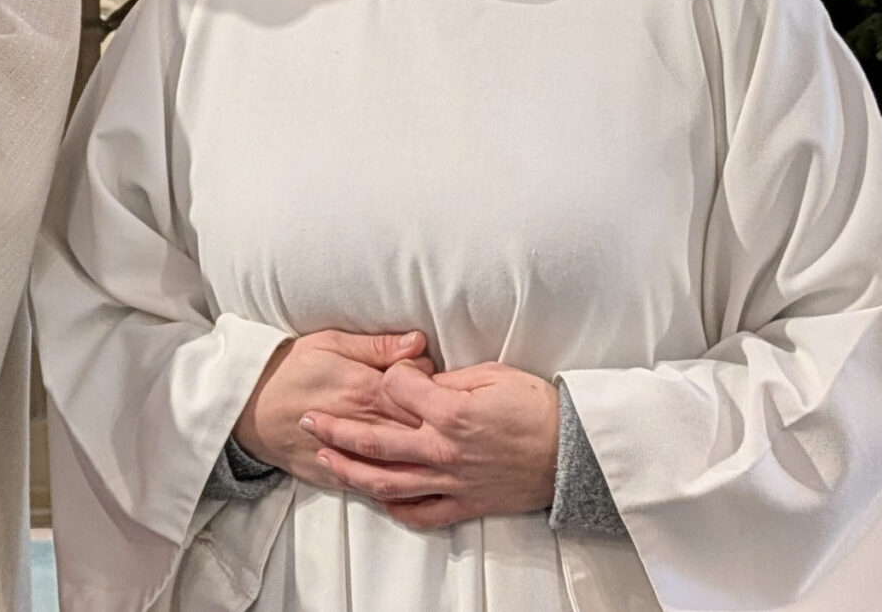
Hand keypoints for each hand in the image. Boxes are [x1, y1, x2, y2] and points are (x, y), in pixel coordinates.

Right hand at [233, 331, 435, 483]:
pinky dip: (402, 489)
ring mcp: (353, 457)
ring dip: (425, 461)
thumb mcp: (332, 343)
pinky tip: (418, 483)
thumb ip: (378, 346)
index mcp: (367, 390)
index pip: (422, 394)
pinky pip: (379, 490)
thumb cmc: (291, 369)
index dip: (437, 391)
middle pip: (419, 432)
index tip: (439, 385)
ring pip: (404, 466)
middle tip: (448, 421)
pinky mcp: (340, 478)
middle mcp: (365, 427)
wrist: (249, 409)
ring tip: (438, 452)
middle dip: (438, 428)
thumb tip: (419, 342)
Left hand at [302, 360, 560, 529]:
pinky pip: (420, 513)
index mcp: (449, 412)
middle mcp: (442, 450)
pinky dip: (394, 507)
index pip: (395, 387)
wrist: (572, 453)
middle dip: (335, 428)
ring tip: (325, 458)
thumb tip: (420, 379)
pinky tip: (376, 497)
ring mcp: (450, 481)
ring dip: (349, 470)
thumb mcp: (493, 376)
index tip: (394, 369)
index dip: (391, 373)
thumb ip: (449, 379)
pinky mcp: (463, 504)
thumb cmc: (537, 408)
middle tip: (309, 418)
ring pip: (386, 482)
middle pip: (373, 441)